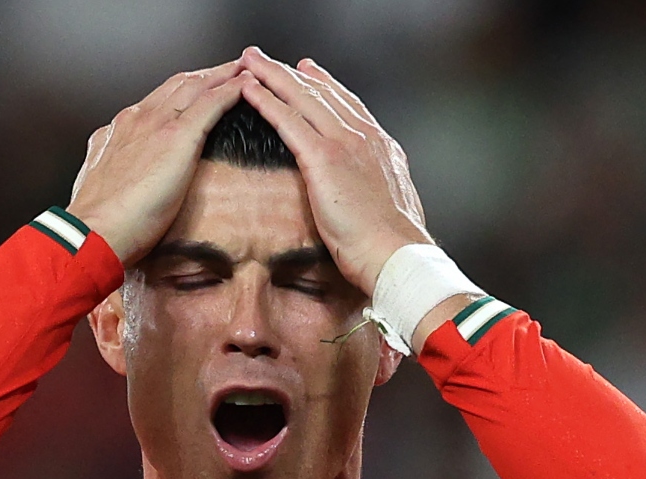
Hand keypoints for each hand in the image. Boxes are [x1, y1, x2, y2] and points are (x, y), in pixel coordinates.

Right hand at [67, 61, 253, 264]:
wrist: (92, 232)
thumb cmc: (99, 226)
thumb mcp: (104, 189)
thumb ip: (120, 176)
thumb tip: (130, 186)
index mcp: (119, 132)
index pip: (157, 102)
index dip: (181, 91)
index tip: (197, 88)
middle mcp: (136, 119)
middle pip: (178, 85)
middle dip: (206, 74)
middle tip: (230, 68)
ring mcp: (156, 124)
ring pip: (196, 86)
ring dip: (223, 74)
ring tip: (245, 68)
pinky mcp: (177, 136)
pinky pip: (211, 103)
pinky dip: (231, 90)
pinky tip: (247, 84)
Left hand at [235, 48, 431, 294]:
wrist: (397, 254)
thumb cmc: (392, 243)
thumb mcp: (391, 202)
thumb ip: (377, 184)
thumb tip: (370, 189)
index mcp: (380, 146)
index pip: (347, 104)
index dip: (323, 83)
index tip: (307, 70)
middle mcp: (364, 135)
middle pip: (320, 92)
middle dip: (289, 71)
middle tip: (264, 57)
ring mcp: (345, 143)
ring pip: (302, 97)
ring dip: (271, 75)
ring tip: (248, 60)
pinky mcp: (324, 158)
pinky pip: (289, 121)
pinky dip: (266, 101)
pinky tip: (249, 89)